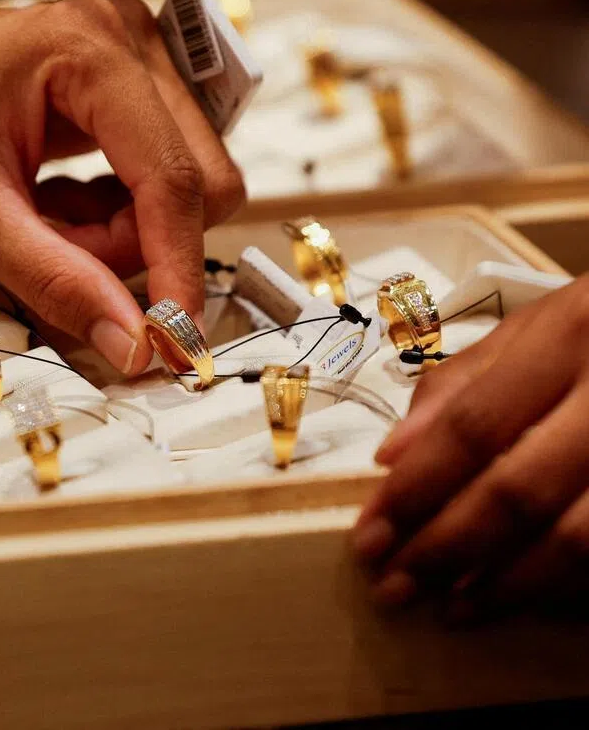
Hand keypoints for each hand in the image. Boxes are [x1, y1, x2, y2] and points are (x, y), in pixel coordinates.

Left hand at [0, 0, 243, 372]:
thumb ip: (57, 279)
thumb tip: (135, 343)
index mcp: (92, 51)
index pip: (173, 180)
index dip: (177, 270)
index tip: (171, 342)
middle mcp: (128, 40)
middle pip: (196, 179)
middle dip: (135, 244)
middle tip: (57, 256)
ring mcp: (131, 59)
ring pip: (180, 183)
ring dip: (121, 232)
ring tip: (38, 224)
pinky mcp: (123, 84)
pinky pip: (154, 174)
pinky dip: (111, 213)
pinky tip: (49, 204)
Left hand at [351, 276, 588, 617]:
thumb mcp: (533, 328)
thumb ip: (459, 385)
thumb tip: (389, 457)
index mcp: (566, 340)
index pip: (473, 427)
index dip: (415, 489)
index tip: (367, 538)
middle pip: (518, 490)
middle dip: (446, 546)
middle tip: (394, 586)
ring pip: (577, 538)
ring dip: (506, 583)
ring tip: (451, 608)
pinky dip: (563, 584)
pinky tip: (519, 596)